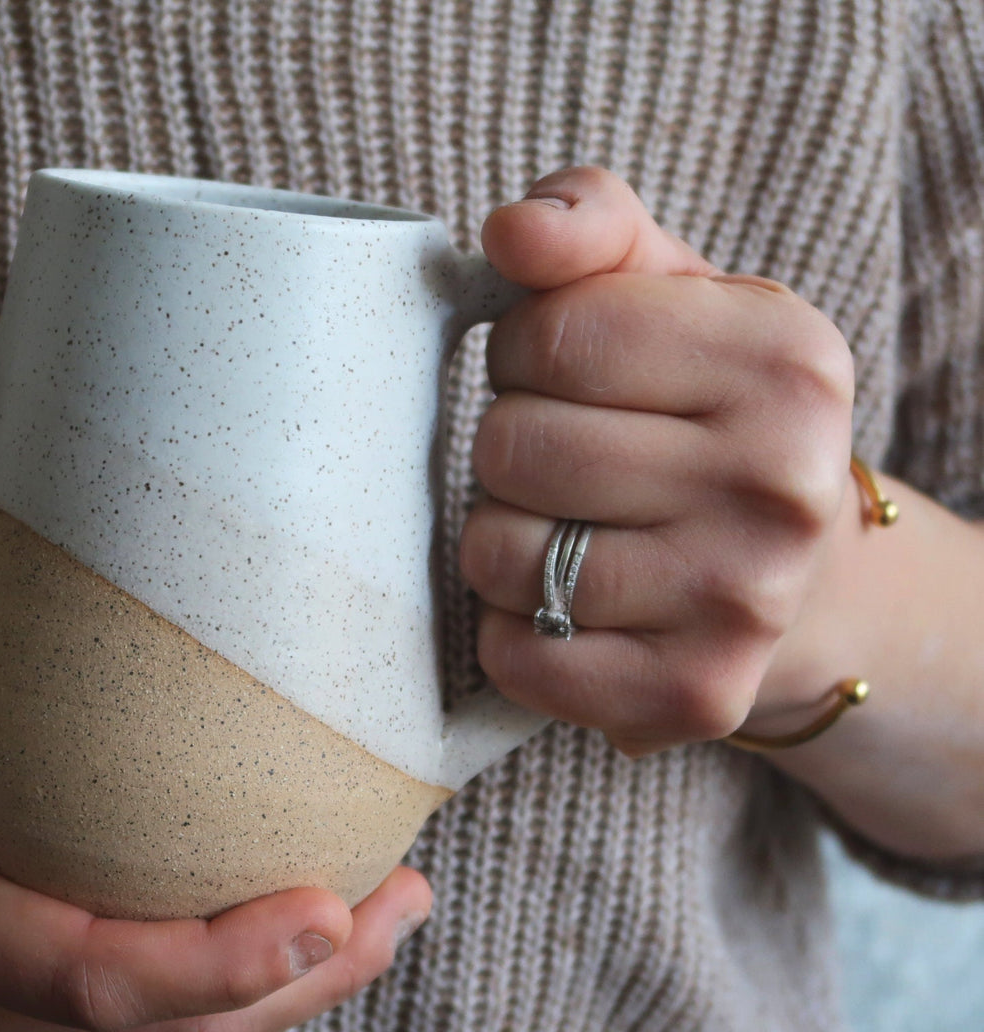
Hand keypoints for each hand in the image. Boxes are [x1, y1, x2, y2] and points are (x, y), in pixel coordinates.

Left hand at [460, 166, 855, 755]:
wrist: (803, 578)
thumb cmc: (707, 415)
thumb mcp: (673, 293)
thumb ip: (592, 225)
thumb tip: (513, 230)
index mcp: (786, 360)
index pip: (548, 334)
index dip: (523, 353)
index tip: (564, 374)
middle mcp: (785, 483)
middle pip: (513, 446)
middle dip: (510, 445)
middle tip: (566, 460)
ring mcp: (744, 600)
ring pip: (498, 554)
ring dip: (501, 538)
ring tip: (565, 528)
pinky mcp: (694, 695)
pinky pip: (515, 655)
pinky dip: (510, 628)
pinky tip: (565, 604)